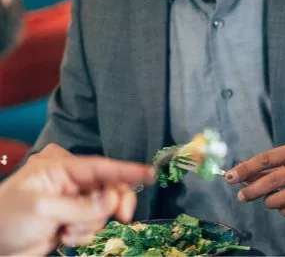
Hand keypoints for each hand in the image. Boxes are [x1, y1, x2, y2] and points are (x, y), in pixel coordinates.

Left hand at [0, 151, 153, 255]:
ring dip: (90, 224)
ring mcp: (72, 198)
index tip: (151, 174)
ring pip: (104, 208)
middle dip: (109, 206)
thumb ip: (80, 206)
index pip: (101, 166)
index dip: (128, 170)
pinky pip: (95, 222)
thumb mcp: (41, 209)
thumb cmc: (6, 220)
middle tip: (121, 218)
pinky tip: (63, 236)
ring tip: (66, 232)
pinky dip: (85, 233)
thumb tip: (112, 202)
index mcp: (60, 166)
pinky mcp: (73, 217)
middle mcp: (70, 179)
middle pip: (110, 187)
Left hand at [227, 141, 284, 216]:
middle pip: (271, 182)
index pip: (266, 159)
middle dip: (251, 191)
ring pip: (279, 200)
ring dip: (270, 202)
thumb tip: (244, 177)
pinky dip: (284, 210)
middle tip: (242, 196)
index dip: (246, 169)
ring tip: (272, 199)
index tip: (230, 177)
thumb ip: (272, 166)